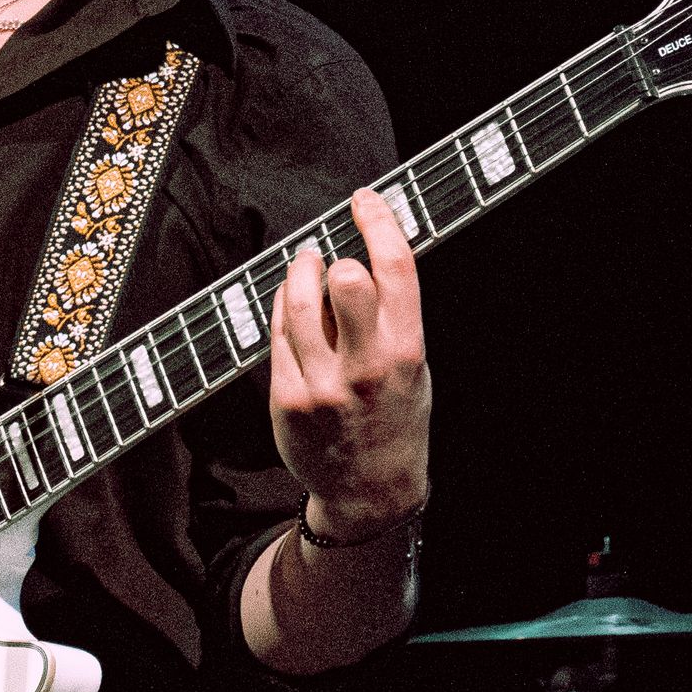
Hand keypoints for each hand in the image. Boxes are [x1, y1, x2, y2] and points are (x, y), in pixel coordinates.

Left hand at [268, 188, 430, 534]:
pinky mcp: (288, 398)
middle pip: (345, 279)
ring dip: (297, 272)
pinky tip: (291, 308)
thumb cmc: (395, 418)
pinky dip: (283, 310)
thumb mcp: (414, 367)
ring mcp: (323, 383)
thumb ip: (393, 316)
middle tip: (327, 257)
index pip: (396, 268)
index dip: (379, 220)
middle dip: (333, 257)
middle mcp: (366, 366)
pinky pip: (277, 334)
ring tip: (302, 269)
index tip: (365, 200)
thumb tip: (364, 253)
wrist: (371, 490)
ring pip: (298, 301)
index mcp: (405, 351)